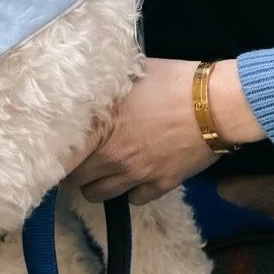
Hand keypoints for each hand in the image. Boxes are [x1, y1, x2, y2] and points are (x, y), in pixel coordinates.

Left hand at [73, 57, 265, 203]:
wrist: (217, 104)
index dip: (56, 156)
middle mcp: (112, 155)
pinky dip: (132, 192)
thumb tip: (96, 80)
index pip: (62, 155)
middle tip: (82, 161)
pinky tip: (136, 177)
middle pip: (76, 181)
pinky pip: (134, 200)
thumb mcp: (135, 73)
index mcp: (101, 126)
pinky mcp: (160, 184)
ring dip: (98, 185)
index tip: (56, 151)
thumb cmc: (175, 80)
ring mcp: (136, 174)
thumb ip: (110, 84)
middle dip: (76, 172)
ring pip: (99, 195)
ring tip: (105, 172)